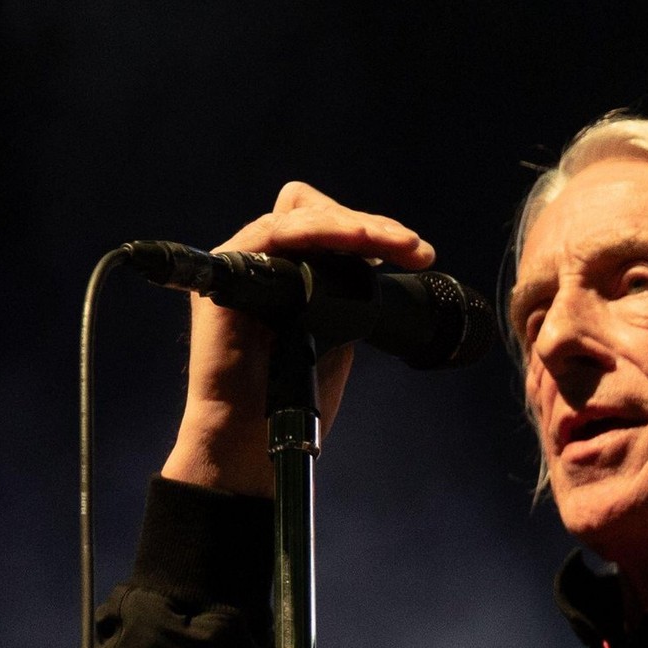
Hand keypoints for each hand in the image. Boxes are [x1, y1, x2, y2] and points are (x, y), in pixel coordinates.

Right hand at [160, 182, 436, 496]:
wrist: (252, 436)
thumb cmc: (292, 393)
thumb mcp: (334, 333)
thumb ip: (346, 293)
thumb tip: (377, 260)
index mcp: (290, 270)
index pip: (330, 226)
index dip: (374, 232)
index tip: (418, 252)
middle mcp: (266, 259)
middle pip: (319, 211)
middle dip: (373, 226)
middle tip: (412, 248)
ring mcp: (245, 262)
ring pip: (301, 214)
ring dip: (353, 225)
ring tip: (393, 244)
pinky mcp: (230, 274)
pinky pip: (271, 233)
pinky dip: (314, 230)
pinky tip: (352, 242)